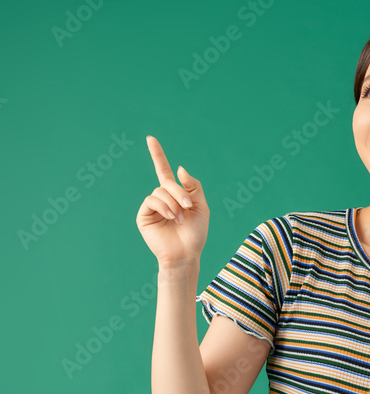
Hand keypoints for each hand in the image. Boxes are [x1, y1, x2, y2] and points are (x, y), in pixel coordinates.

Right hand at [136, 136, 209, 265]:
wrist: (186, 254)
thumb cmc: (195, 233)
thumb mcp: (201, 206)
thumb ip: (193, 186)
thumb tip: (178, 169)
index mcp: (175, 195)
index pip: (164, 171)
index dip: (158, 155)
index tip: (150, 139)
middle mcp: (162, 199)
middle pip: (167, 182)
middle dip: (180, 193)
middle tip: (188, 208)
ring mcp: (152, 207)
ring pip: (160, 191)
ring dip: (173, 203)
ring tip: (179, 218)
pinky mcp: (144, 215)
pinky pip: (152, 200)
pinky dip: (164, 207)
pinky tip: (171, 217)